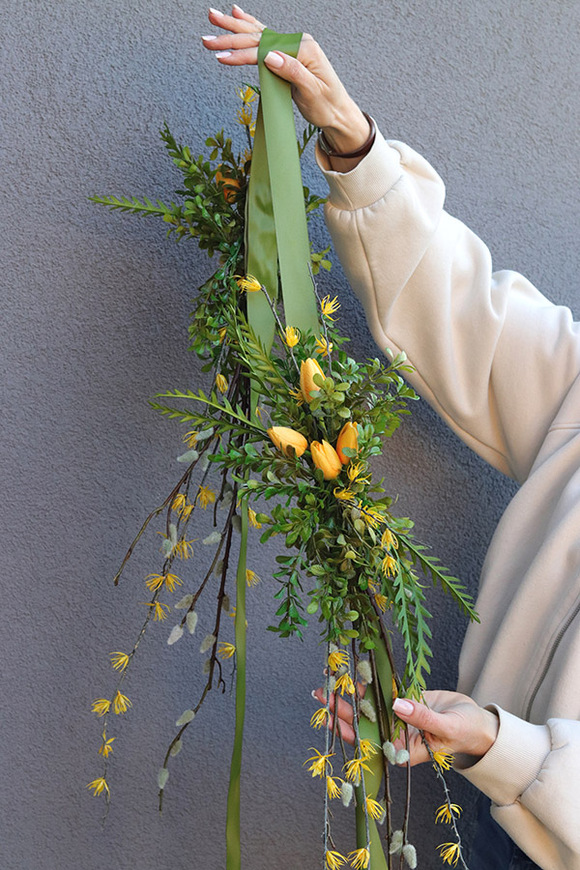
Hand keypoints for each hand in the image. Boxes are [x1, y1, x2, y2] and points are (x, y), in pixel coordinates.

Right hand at [202, 7, 369, 162]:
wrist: (338, 112)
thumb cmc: (327, 105)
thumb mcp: (312, 92)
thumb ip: (292, 71)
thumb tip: (269, 56)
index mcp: (303, 49)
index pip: (264, 50)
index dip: (241, 54)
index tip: (221, 57)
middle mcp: (297, 43)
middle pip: (258, 37)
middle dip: (230, 37)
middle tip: (206, 38)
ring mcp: (292, 46)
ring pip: (258, 33)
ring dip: (234, 27)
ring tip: (213, 17)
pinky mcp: (288, 53)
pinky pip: (264, 37)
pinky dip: (250, 25)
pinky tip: (237, 13)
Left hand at [312, 687, 498, 764]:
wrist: (476, 721)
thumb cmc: (464, 732)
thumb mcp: (446, 728)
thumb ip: (421, 718)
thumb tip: (397, 705)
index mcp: (403, 751)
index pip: (370, 743)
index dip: (350, 731)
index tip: (333, 719)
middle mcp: (395, 736)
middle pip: (363, 724)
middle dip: (342, 711)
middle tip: (321, 696)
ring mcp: (397, 719)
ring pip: (368, 708)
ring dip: (349, 697)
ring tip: (327, 685)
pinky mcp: (402, 702)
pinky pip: (381, 694)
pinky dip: (366, 685)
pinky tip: (350, 677)